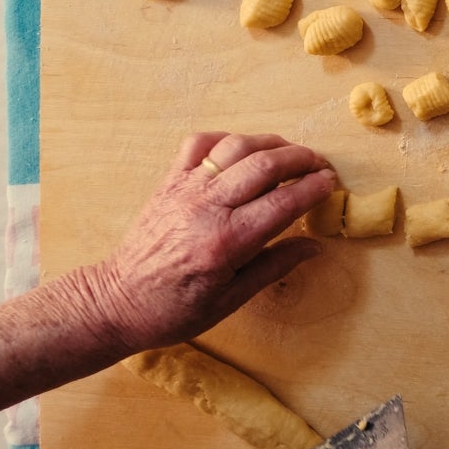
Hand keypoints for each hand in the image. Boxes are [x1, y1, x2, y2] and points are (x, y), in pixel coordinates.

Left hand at [77, 132, 335, 352]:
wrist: (118, 301)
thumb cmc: (175, 309)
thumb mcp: (232, 300)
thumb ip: (275, 266)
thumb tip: (314, 246)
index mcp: (228, 242)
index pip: (284, 202)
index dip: (314, 188)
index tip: (331, 184)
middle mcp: (207, 207)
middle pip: (265, 164)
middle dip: (301, 159)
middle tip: (319, 165)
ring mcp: (186, 189)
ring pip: (236, 146)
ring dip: (270, 143)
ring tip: (289, 153)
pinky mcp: (169, 181)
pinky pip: (200, 143)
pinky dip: (226, 139)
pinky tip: (241, 150)